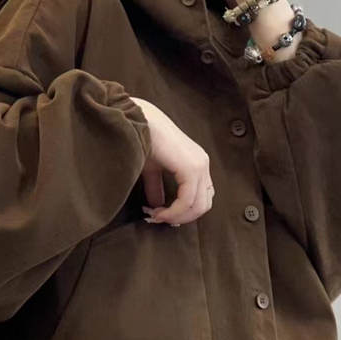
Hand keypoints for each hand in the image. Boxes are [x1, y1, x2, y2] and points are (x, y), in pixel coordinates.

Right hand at [129, 97, 214, 226]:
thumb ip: (156, 186)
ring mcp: (199, 165)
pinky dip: (173, 211)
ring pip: (198, 206)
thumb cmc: (142, 139)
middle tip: (159, 219)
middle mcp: (202, 163)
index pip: (201, 196)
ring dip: (176, 216)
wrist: (137, 120)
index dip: (183, 210)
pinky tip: (156, 211)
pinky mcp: (191, 168)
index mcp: (196, 161)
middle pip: (203, 204)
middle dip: (181, 217)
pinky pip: (187, 201)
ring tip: (156, 216)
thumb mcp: (152, 168)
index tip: (161, 215)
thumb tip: (155, 206)